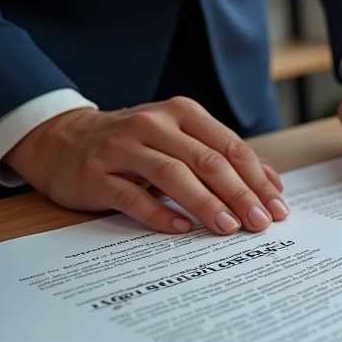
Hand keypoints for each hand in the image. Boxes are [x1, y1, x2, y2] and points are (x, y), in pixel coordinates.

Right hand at [3, 97, 288, 234]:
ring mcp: (122, 148)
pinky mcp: (96, 174)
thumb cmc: (137, 145)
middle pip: (207, 161)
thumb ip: (222, 156)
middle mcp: (153, 125)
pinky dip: (159, 213)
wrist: (64, 141)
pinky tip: (181, 228)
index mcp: (182, 113)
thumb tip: (270, 184)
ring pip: (173, 175)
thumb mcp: (181, 140)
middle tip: (260, 223)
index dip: (257, 179)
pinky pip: (132, 196)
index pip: (230, 147)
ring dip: (206, 203)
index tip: (277, 207)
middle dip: (240, 194)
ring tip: (229, 227)